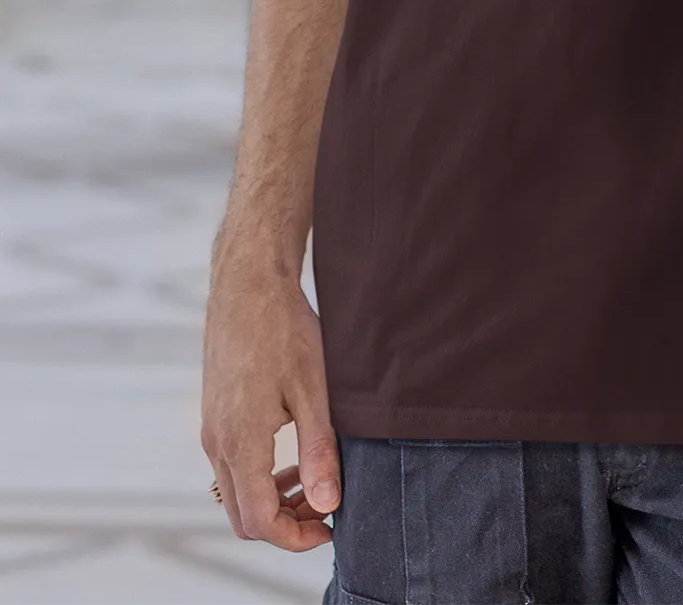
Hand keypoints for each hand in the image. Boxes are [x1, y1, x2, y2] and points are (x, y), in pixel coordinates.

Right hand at [201, 256, 340, 549]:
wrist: (248, 285)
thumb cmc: (285, 330)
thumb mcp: (314, 390)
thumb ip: (318, 450)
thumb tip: (327, 505)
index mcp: (241, 443)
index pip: (259, 521)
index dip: (295, 537)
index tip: (331, 529)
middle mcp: (217, 444)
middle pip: (243, 516)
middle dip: (285, 524)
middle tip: (327, 509)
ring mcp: (211, 431)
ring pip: (236, 493)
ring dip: (273, 500)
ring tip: (316, 482)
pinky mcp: (215, 416)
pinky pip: (232, 466)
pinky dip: (261, 476)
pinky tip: (293, 457)